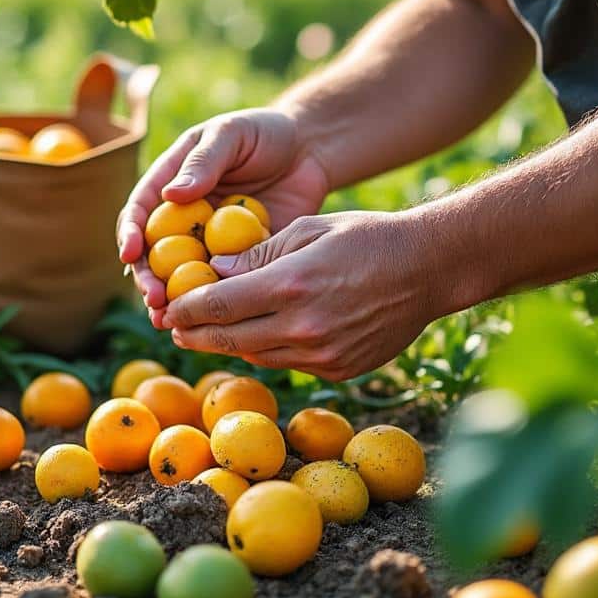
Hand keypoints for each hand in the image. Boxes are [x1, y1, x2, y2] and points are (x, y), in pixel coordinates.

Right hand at [116, 108, 330, 322]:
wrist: (309, 152)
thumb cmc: (265, 133)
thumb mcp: (231, 135)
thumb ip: (203, 162)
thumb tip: (170, 196)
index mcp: (170, 185)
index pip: (139, 212)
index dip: (130, 234)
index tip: (130, 254)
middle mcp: (184, 219)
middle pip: (154, 255)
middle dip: (149, 280)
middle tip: (155, 299)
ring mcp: (210, 243)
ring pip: (184, 277)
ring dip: (175, 302)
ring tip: (171, 321)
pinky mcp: (239, 261)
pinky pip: (224, 286)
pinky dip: (216, 305)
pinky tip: (214, 323)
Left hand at [162, 210, 445, 381]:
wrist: (428, 268)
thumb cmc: (366, 236)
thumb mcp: (308, 229)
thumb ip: (256, 255)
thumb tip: (212, 273)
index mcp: (290, 284)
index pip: (218, 306)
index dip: (186, 309)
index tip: (169, 308)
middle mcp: (302, 326)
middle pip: (230, 340)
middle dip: (195, 336)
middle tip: (175, 329)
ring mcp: (322, 353)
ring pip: (257, 356)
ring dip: (230, 346)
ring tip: (210, 335)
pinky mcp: (340, 369)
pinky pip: (289, 364)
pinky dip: (269, 352)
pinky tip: (258, 339)